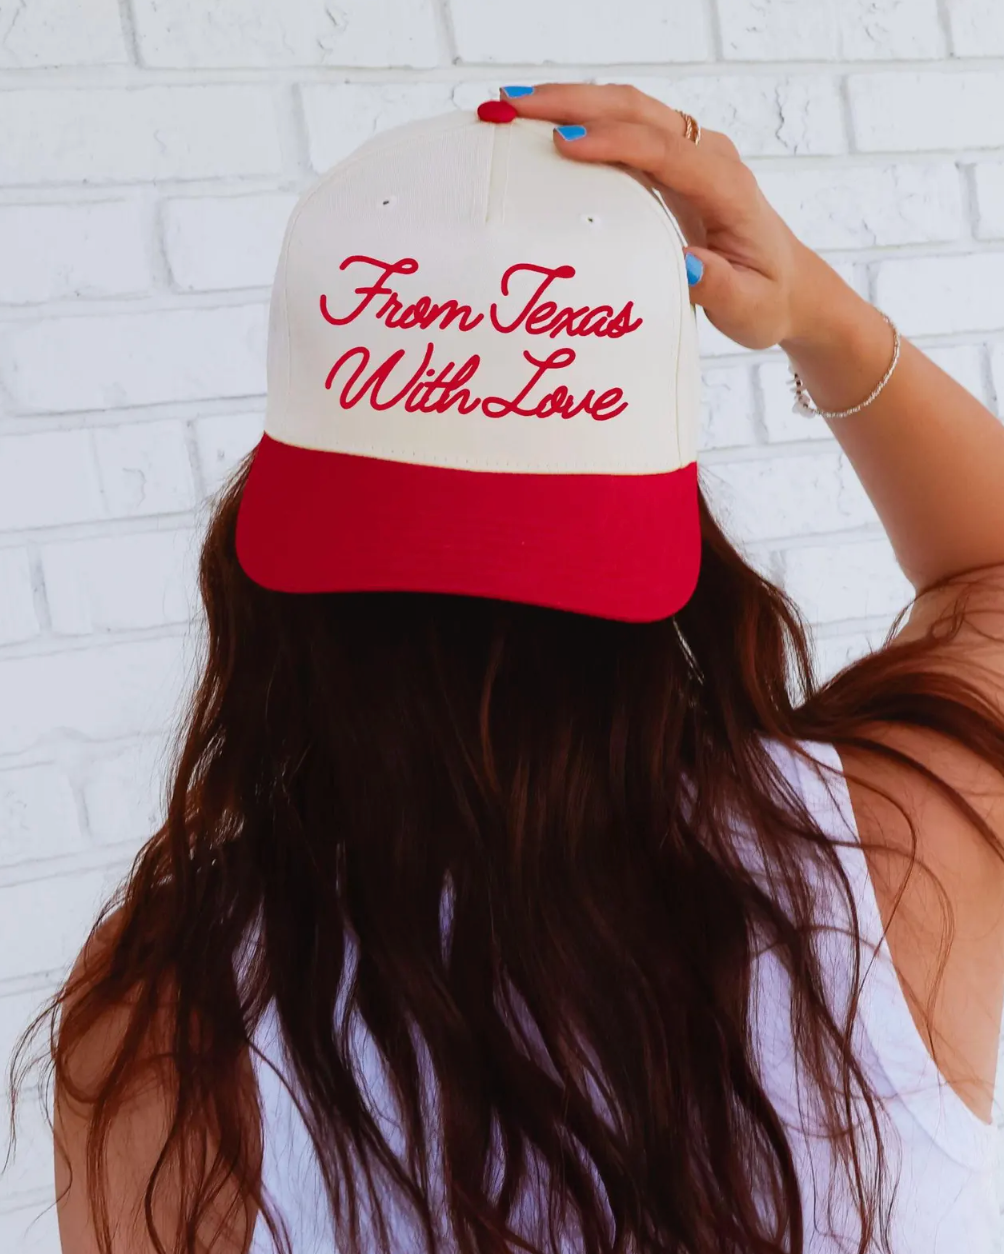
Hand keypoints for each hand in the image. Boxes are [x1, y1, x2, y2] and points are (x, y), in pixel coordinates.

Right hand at [497, 82, 821, 351]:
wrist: (789, 286)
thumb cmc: (766, 299)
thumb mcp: (748, 308)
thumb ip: (716, 286)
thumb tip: (684, 263)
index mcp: (727, 188)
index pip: (664, 150)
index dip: (613, 142)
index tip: (563, 143)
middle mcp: (708, 156)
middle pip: (638, 111)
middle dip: (574, 102)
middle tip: (513, 105)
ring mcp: (690, 152)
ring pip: (628, 109)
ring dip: (571, 102)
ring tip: (513, 105)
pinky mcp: (672, 160)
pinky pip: (625, 128)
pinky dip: (582, 119)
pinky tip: (542, 125)